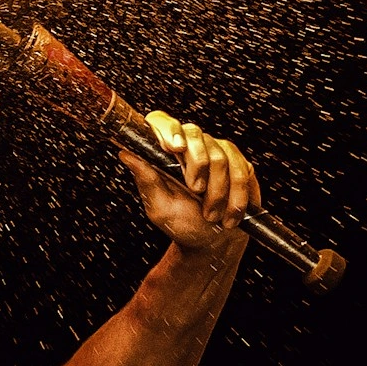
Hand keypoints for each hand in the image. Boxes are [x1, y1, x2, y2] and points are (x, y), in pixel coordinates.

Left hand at [122, 113, 259, 253]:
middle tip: (195, 191)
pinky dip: (235, 196)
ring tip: (211, 214)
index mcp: (165, 154)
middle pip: (194, 133)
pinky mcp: (238, 162)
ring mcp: (216, 150)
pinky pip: (240, 170)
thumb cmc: (184, 224)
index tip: (173, 148)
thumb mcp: (160, 208)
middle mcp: (190, 146)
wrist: (216, 243)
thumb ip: (147, 181)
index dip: (167, 129)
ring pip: (219, 156)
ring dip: (217, 191)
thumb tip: (126, 154)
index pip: (162, 122)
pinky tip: (229, 214)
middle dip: (197, 165)